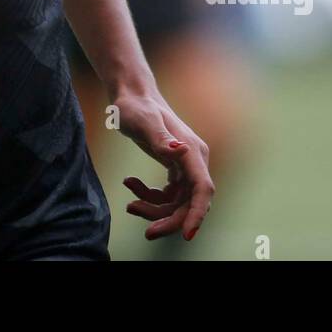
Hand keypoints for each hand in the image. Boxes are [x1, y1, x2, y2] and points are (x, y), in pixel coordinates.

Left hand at [114, 87, 214, 241]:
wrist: (131, 96)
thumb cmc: (136, 106)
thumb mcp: (143, 121)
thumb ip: (160, 138)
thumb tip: (180, 151)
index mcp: (192, 152)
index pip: (202, 189)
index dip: (197, 214)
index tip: (186, 235)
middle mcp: (193, 161)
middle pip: (189, 202)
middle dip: (169, 219)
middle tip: (147, 232)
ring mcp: (185, 166)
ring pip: (176, 203)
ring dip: (154, 209)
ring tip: (129, 203)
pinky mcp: (175, 169)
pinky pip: (167, 195)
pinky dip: (149, 197)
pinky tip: (130, 184)